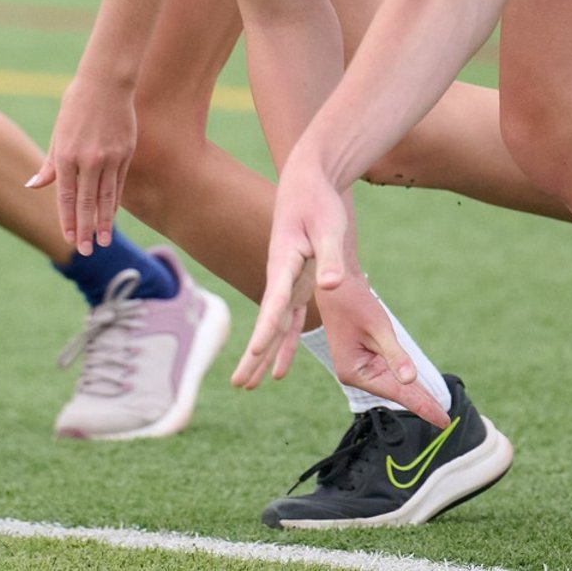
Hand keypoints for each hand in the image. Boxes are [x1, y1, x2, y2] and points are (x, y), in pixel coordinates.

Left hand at [28, 76, 138, 254]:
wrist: (106, 81)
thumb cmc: (76, 104)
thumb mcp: (58, 133)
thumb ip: (50, 164)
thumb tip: (33, 186)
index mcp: (67, 154)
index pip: (67, 196)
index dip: (68, 220)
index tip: (68, 239)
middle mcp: (88, 159)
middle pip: (87, 203)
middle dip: (85, 229)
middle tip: (85, 251)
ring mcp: (109, 157)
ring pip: (106, 197)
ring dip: (104, 222)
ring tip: (103, 241)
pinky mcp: (126, 153)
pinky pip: (118, 184)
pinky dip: (114, 202)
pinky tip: (112, 216)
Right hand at [233, 154, 348, 388]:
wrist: (307, 184)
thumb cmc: (319, 203)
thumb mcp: (329, 225)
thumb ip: (331, 256)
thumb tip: (332, 285)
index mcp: (284, 263)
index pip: (274, 301)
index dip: (266, 327)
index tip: (256, 351)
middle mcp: (279, 278)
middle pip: (265, 322)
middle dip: (253, 355)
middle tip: (239, 384)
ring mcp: (286, 284)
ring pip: (272, 328)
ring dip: (261, 357)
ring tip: (247, 385)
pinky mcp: (296, 285)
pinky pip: (288, 322)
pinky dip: (284, 346)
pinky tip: (278, 371)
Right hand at [314, 277, 449, 426]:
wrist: (337, 285)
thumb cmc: (353, 303)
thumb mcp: (378, 328)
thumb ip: (395, 355)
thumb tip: (411, 380)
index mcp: (354, 371)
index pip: (395, 392)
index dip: (421, 406)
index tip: (443, 420)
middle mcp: (354, 374)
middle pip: (394, 392)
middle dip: (420, 404)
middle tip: (445, 420)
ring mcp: (358, 366)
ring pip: (392, 384)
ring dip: (413, 395)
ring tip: (436, 410)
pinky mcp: (363, 358)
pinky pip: (388, 374)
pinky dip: (404, 381)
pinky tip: (418, 390)